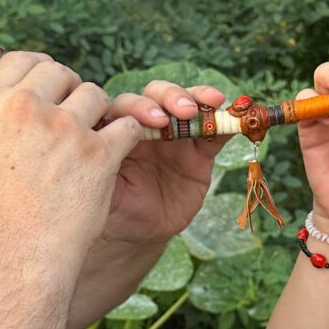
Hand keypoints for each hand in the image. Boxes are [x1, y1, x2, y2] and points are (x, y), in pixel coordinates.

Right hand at [0, 51, 140, 291]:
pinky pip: (127, 126)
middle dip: (74, 94)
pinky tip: (111, 162)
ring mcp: (65, 129)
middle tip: (72, 125)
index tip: (53, 88)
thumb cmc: (4, 209)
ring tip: (86, 153)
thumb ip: (11, 113)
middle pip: (64, 73)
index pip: (24, 59)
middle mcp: (26, 108)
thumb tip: (40, 83)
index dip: (44, 70)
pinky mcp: (99, 152)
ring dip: (100, 119)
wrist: (19, 258)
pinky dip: (124, 142)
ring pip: (99, 96)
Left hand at [100, 80, 228, 247]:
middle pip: (155, 97)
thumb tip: (94, 151)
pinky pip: (214, 131)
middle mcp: (145, 126)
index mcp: (117, 131)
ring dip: (198, 98)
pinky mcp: (199, 152)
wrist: (139, 231)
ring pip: (185, 103)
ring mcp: (174, 136)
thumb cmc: (114, 208)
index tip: (152, 120)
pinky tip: (234, 116)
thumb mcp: (101, 191)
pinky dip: (225, 121)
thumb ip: (100, 169)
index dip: (138, 107)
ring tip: (210, 102)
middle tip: (182, 111)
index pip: (125, 107)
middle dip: (169, 97)